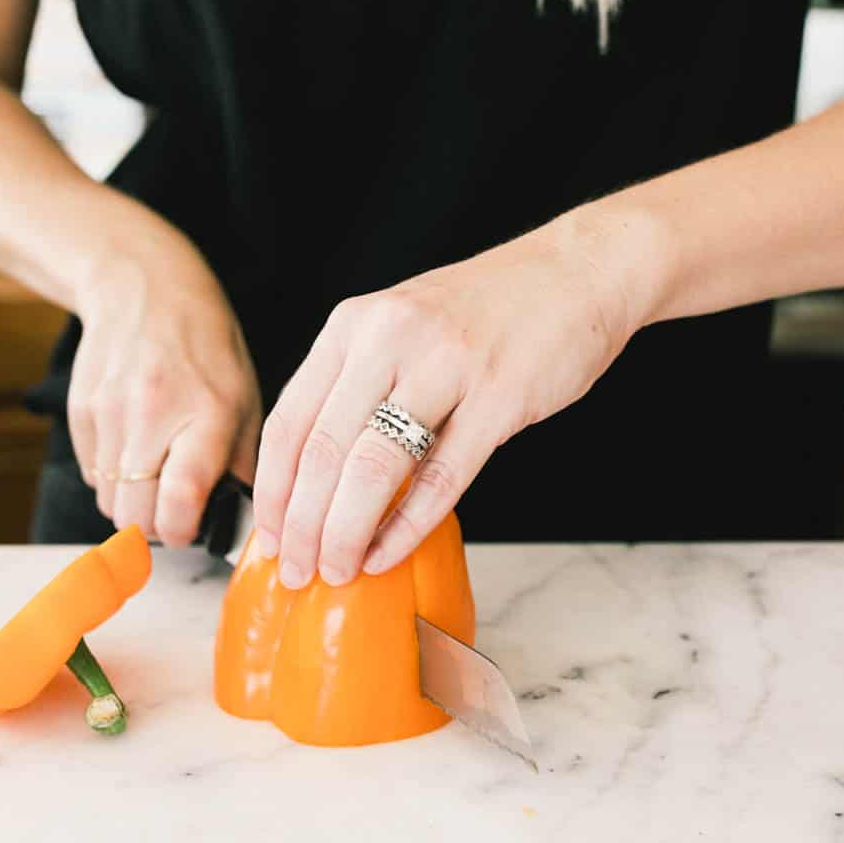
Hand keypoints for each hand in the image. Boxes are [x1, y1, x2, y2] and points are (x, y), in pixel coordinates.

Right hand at [67, 227, 261, 544]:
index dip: (182, 531)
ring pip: (110, 502)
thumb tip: (247, 521)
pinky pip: (92, 475)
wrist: (142, 288)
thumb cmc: (206, 346)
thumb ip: (246, 463)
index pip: (179, 500)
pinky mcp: (81, 411)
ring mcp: (109, 413)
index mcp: (207, 414)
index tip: (192, 527)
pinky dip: (113, 477)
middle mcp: (153, 415)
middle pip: (135, 516)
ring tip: (158, 473)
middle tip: (176, 510)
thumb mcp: (247, 398)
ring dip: (134, 503)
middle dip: (156, 527)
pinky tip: (135, 448)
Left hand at [252, 208, 664, 585]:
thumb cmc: (486, 312)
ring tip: (336, 571)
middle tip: (295, 571)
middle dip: (301, 525)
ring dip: (345, 532)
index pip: (290, 421)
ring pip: (374, 468)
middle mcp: (390, 339)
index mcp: (354, 325)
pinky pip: (442, 477)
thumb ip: (358, 388)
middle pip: (323, 451)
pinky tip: (386, 554)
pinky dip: (407, 527)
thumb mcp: (400, 329)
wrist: (577, 271)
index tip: (267, 537)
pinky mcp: (500, 397)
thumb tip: (313, 479)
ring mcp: (446, 366)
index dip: (272, 490)